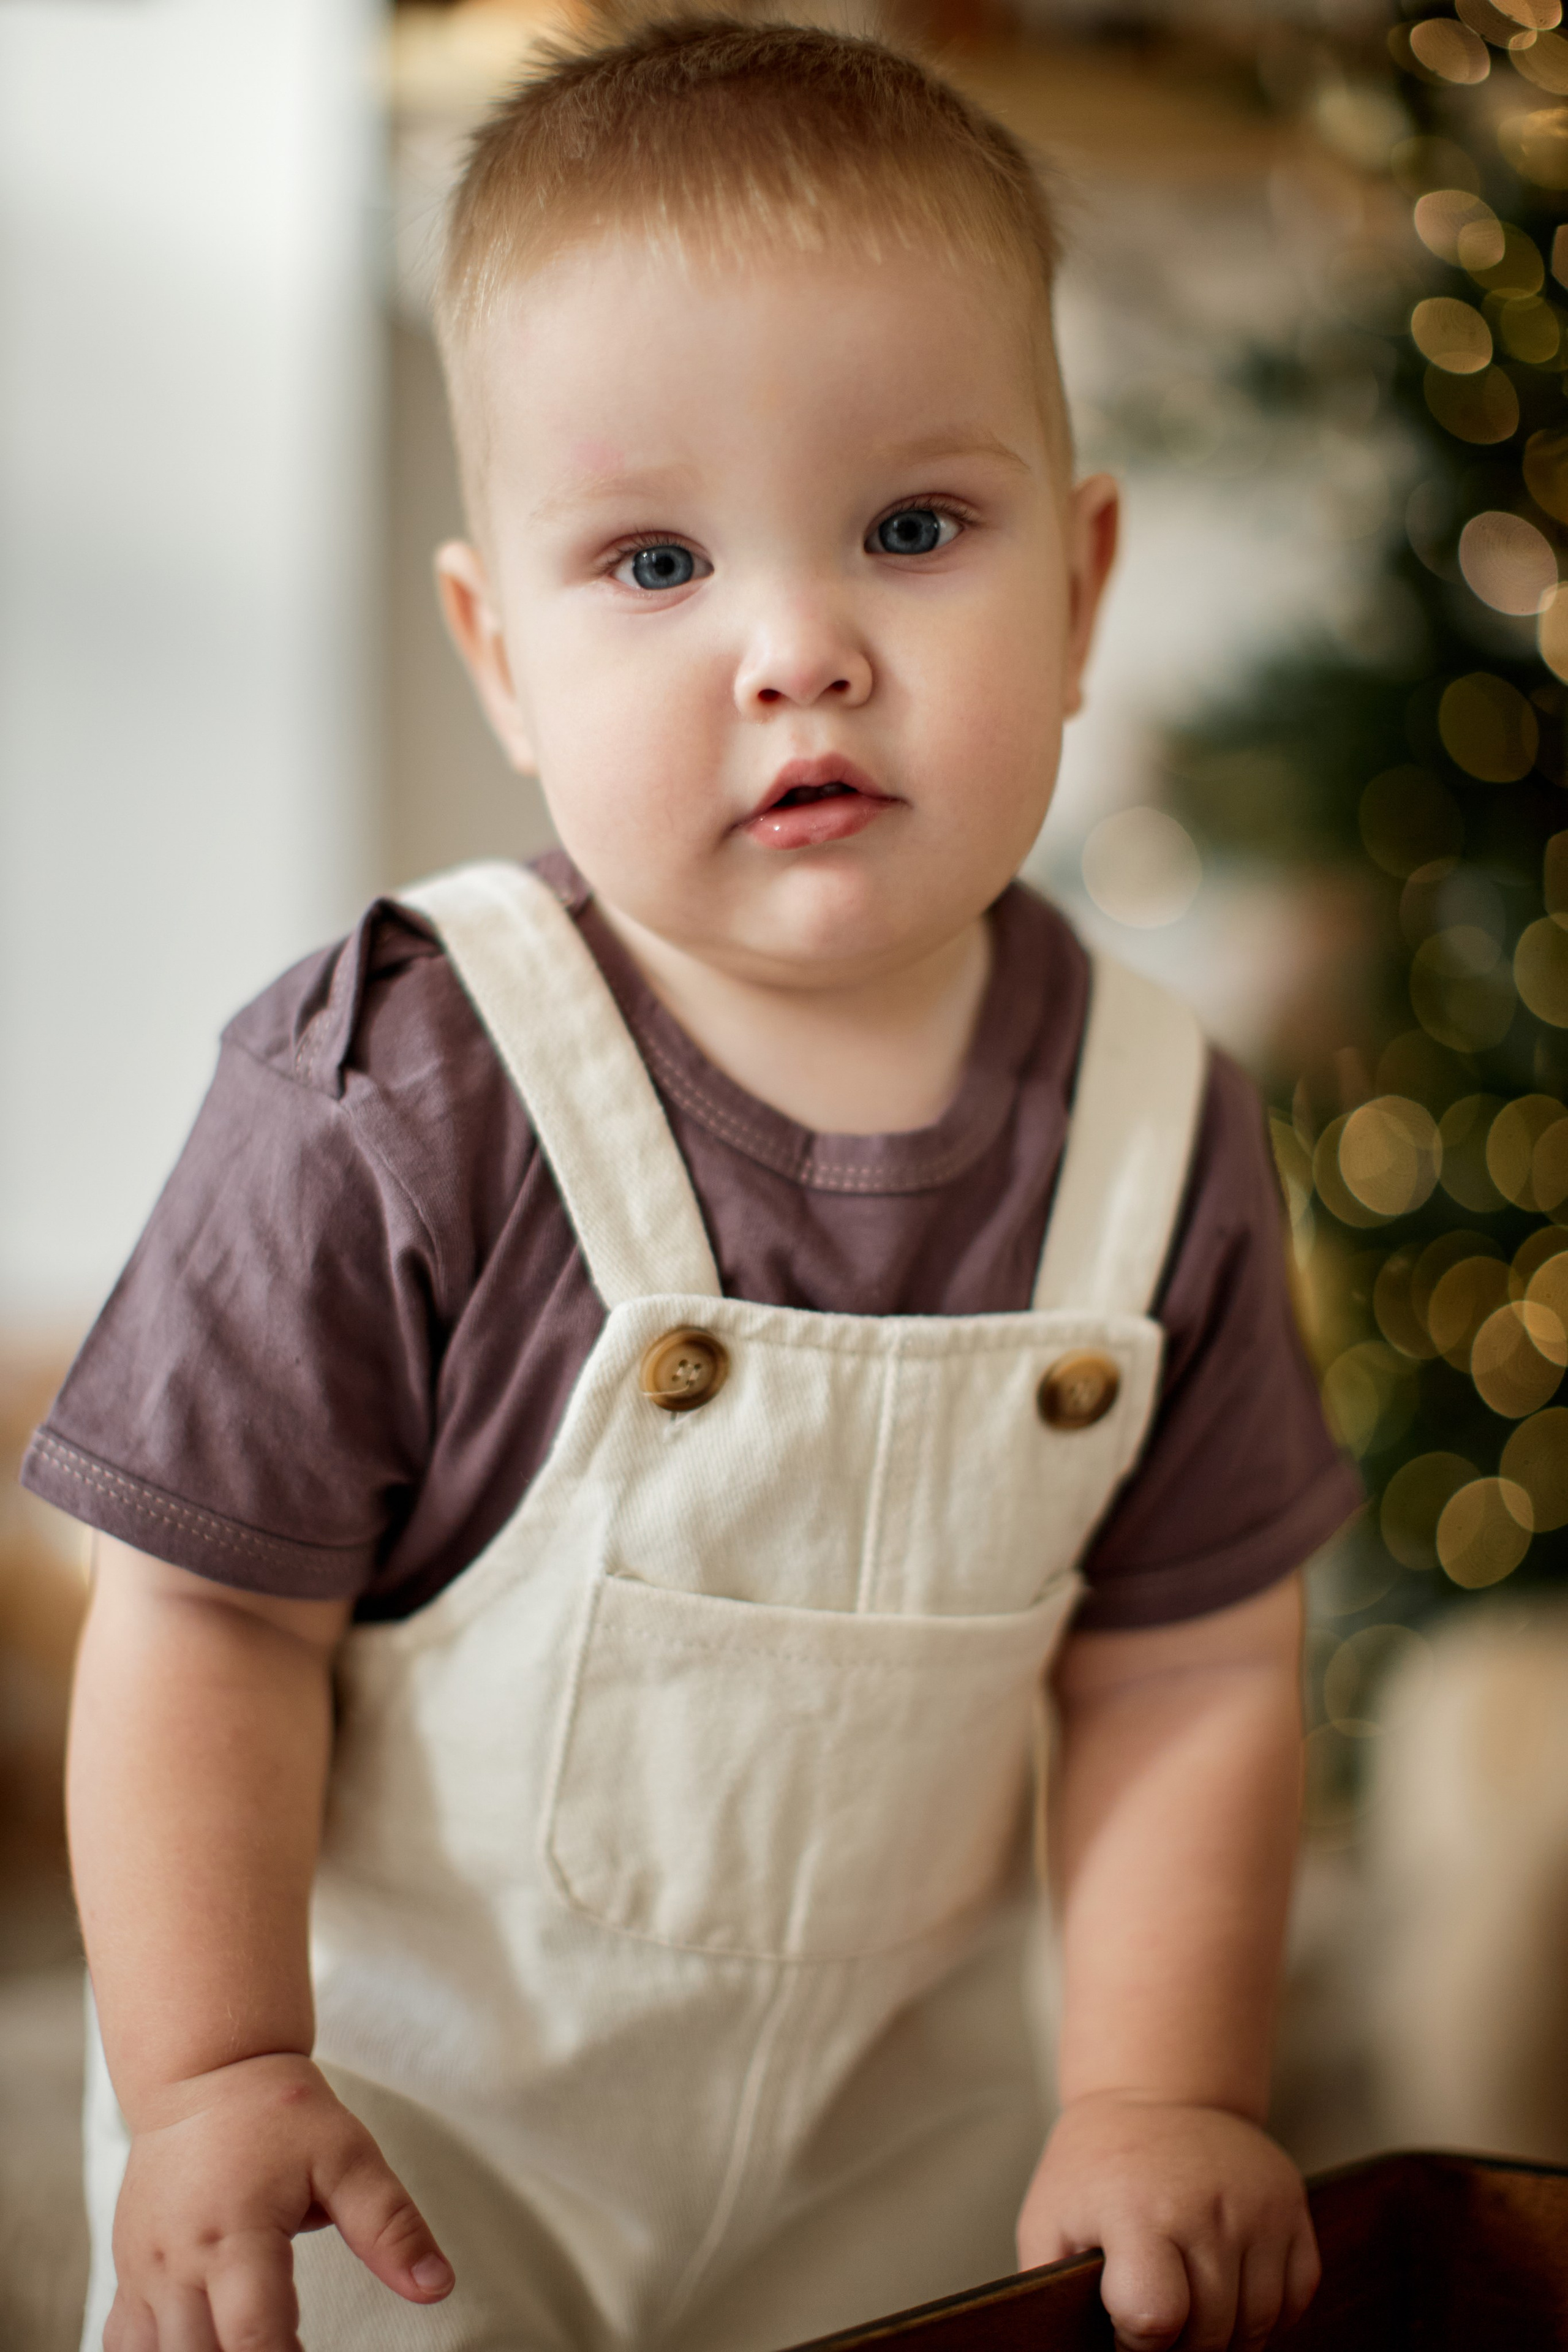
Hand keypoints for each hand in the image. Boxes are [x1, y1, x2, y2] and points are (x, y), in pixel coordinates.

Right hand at [103, 2053, 453, 2351]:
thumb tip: (438, 2287)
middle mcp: (178, 2259)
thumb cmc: (283, 2113)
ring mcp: (143, 2269)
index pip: (254, 2334)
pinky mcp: (128, 2271)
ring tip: (247, 2347)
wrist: (205, 2072)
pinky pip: (125, 2343)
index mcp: (237, 2232)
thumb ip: (391, 2226)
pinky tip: (200, 2348)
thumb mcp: (349, 2155)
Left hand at [1016, 2094, 1318, 2351]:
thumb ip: (1048, 2287)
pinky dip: (1268, 2312)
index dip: (1136, 2340)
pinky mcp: (1291, 2205)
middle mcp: (1206, 2205)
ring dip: (1226, 2336)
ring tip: (1193, 2312)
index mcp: (1138, 2209)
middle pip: (1210, 2331)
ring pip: (1258, 2322)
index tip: (1122, 2321)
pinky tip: (1233, 2291)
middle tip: (1158, 2324)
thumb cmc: (1098, 2165)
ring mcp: (1257, 2204)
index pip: (1155, 2317)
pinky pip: (1297, 2295)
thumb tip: (1058, 2343)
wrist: (1161, 2092)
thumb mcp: (1049, 2217)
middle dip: (1181, 2347)